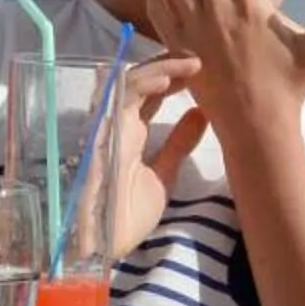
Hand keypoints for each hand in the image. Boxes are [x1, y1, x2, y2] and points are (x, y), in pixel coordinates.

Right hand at [103, 52, 207, 258]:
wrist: (102, 246)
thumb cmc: (126, 216)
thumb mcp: (162, 175)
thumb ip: (178, 144)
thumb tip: (202, 113)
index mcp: (130, 135)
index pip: (150, 95)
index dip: (172, 79)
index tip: (201, 72)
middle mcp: (117, 125)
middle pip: (140, 82)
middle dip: (167, 65)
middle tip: (197, 59)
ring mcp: (109, 126)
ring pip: (129, 82)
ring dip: (160, 69)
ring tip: (190, 64)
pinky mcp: (103, 132)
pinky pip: (120, 98)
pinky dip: (143, 83)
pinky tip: (168, 78)